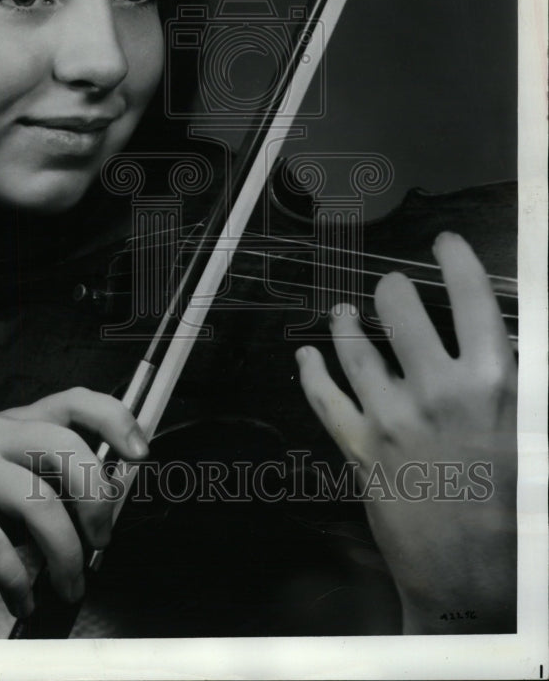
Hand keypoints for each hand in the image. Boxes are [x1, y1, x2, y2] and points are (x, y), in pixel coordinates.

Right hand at [0, 387, 148, 617]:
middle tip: (101, 541)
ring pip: (35, 498)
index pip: (73, 401)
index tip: (140, 455)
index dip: (115, 420)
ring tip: (69, 584)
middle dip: (95, 499)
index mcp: (10, 425)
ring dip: (63, 552)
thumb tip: (95, 521)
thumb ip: (39, 492)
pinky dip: (15, 579)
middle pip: (65, 446)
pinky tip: (21, 597)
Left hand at [295, 232, 515, 632]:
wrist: (478, 589)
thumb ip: (519, 385)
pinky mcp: (360, 449)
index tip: (445, 243)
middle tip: (393, 288)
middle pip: (402, 310)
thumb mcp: (533, 438)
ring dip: (347, 322)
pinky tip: (307, 353)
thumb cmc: (519, 514)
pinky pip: (326, 399)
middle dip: (395, 291)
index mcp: (494, 384)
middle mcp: (437, 390)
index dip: (457, 261)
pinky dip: (312, 372)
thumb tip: (507, 349)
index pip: (472, 298)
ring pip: (357, 348)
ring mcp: (393, 418)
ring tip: (344, 311)